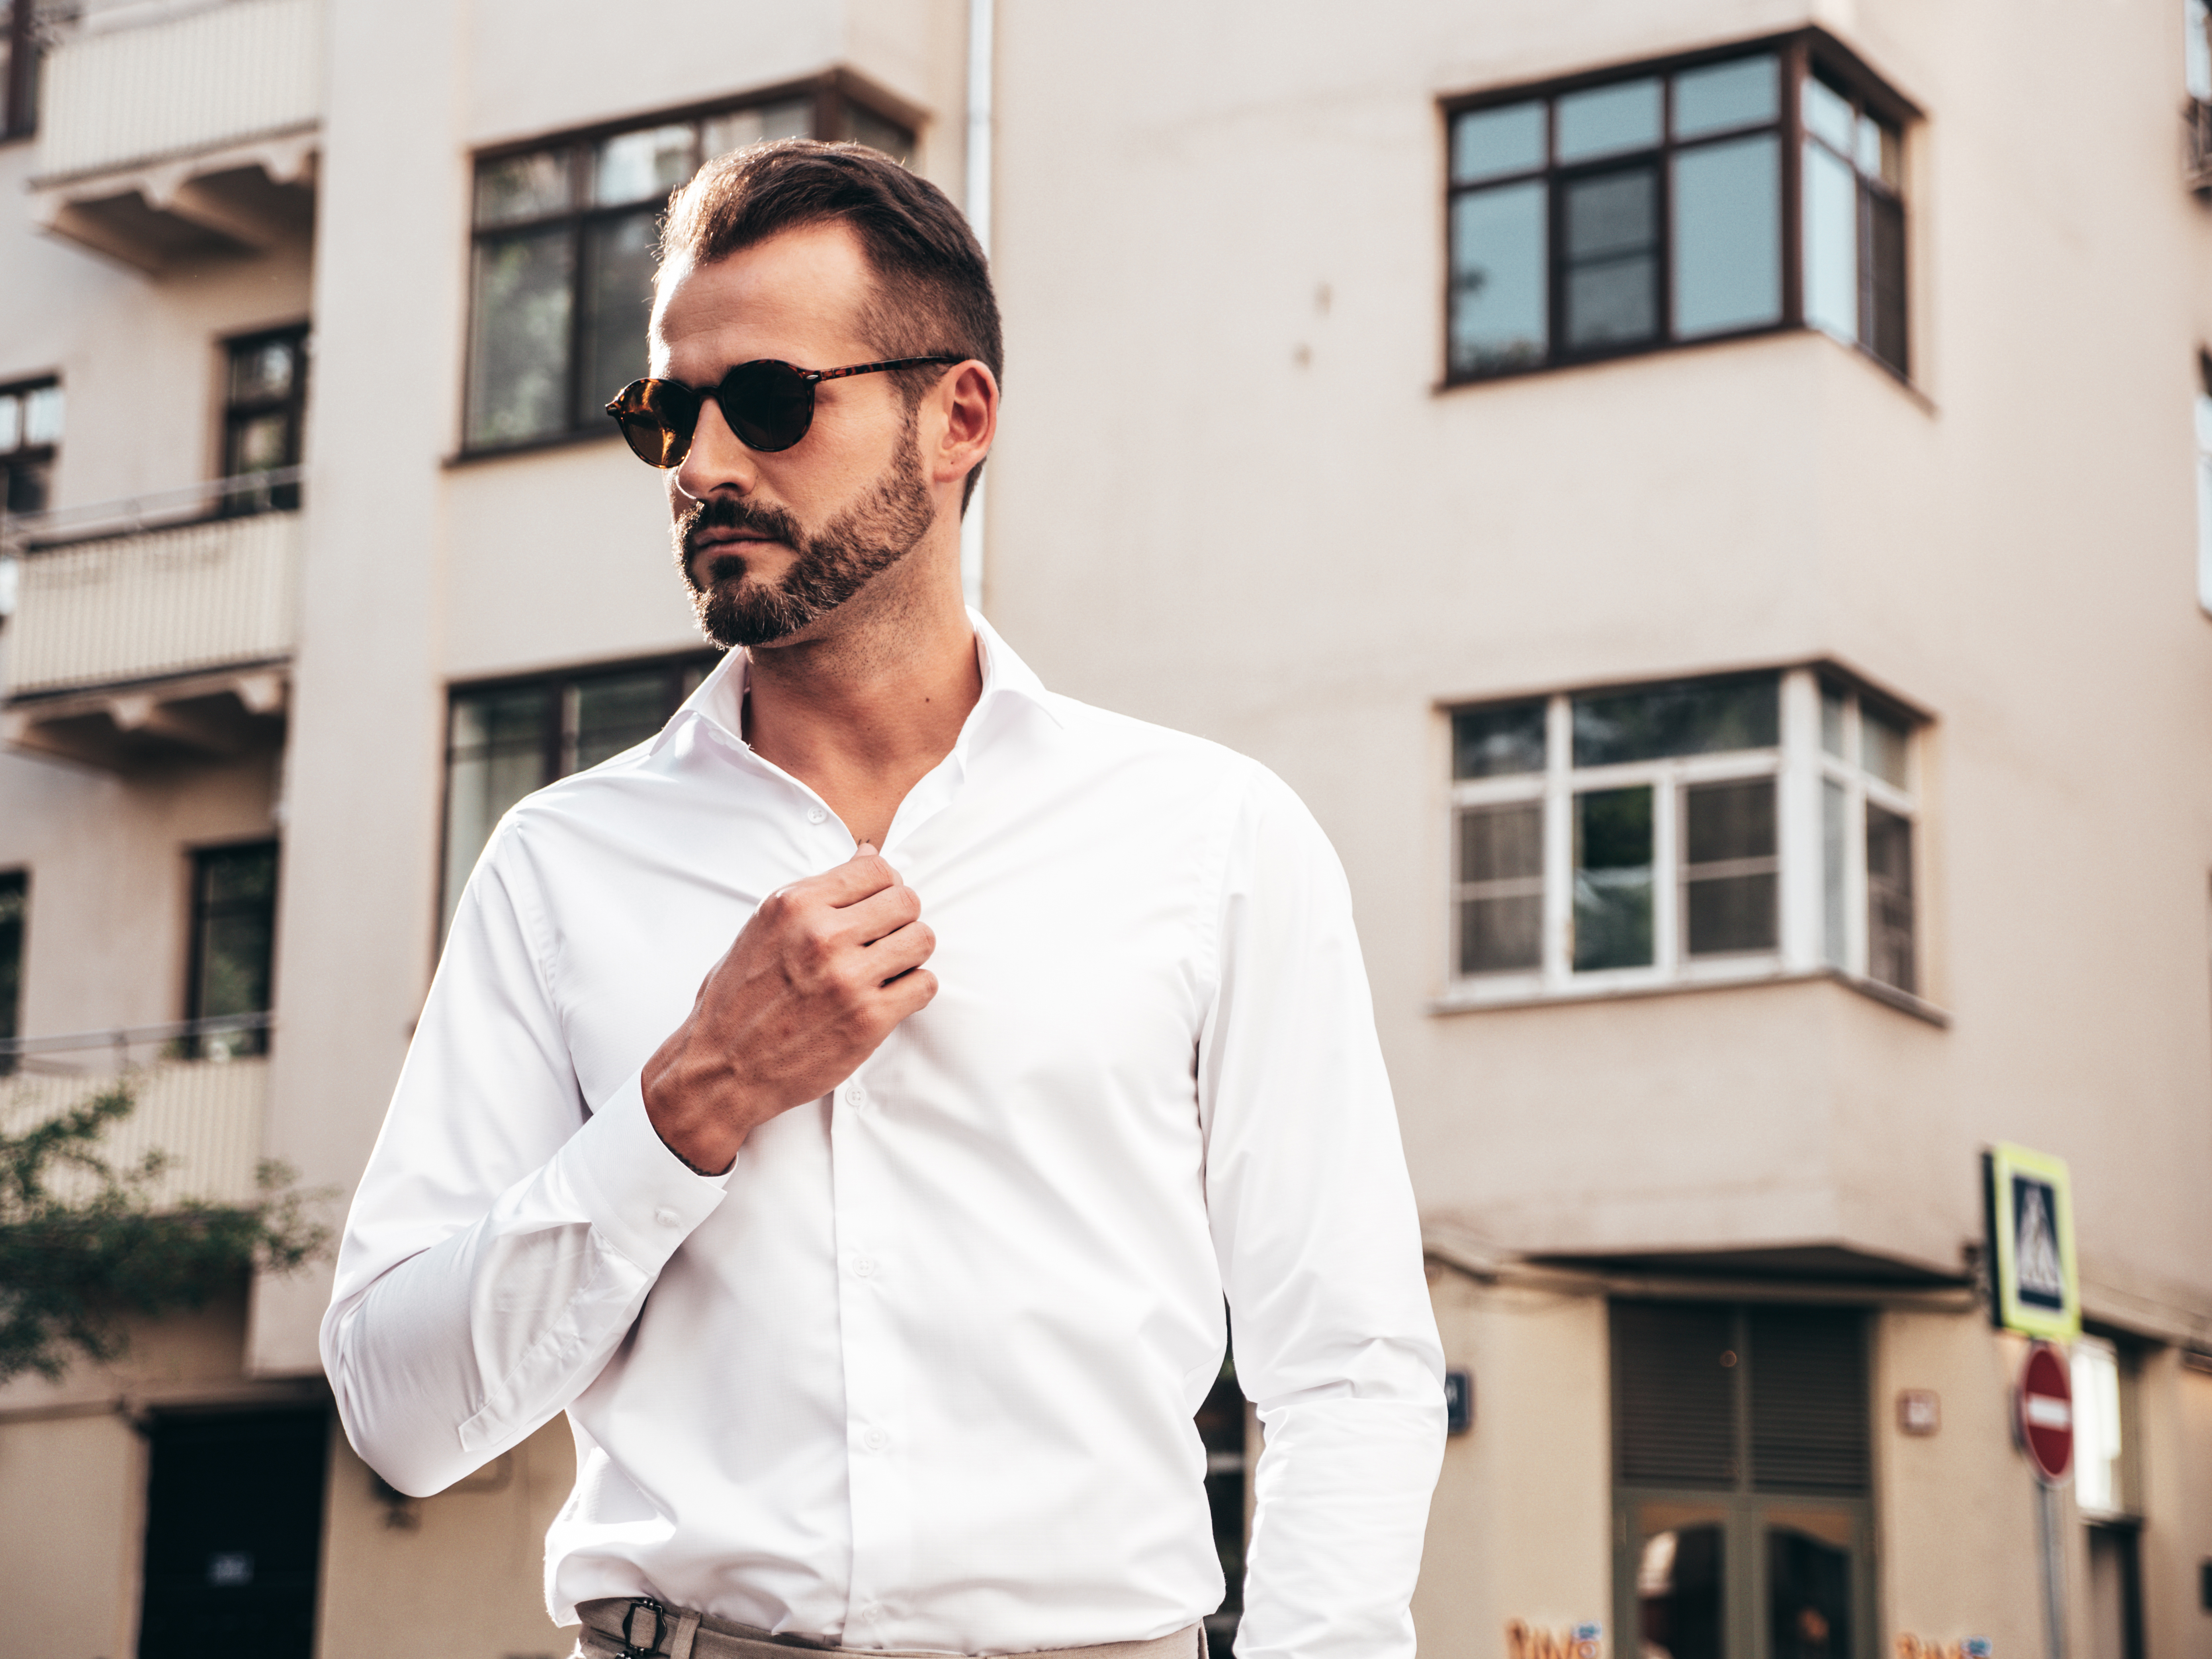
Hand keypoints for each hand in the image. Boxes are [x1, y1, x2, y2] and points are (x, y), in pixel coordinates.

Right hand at [642, 844, 936, 1173]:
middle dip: (900, 918)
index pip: (876, 868)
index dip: (884, 886)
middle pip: (906, 900)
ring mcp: (849, 978)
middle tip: (884, 939)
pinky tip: (891, 996)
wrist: (723, 1068)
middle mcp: (823, 935)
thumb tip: (866, 856)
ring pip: (922, 939)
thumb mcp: (765, 929)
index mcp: (795, 905)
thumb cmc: (738, 1001)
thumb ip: (817, 893)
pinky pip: (925, 984)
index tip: (877, 903)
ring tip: (889, 967)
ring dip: (911, 953)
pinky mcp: (869, 1019)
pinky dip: (914, 990)